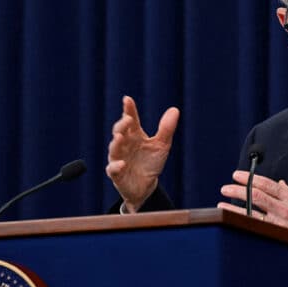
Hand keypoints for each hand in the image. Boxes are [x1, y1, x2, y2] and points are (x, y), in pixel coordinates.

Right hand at [105, 96, 178, 211]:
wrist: (146, 186)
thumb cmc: (151, 163)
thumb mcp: (162, 146)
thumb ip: (166, 129)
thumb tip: (174, 110)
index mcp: (135, 135)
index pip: (130, 119)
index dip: (128, 109)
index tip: (127, 100)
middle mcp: (124, 144)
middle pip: (119, 131)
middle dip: (122, 125)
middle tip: (128, 119)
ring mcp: (118, 158)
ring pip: (114, 148)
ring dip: (116, 143)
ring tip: (120, 137)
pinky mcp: (116, 174)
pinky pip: (113, 169)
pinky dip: (116, 166)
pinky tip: (122, 164)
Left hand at [217, 170, 287, 246]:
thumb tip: (279, 184)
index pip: (267, 184)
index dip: (250, 178)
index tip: (238, 175)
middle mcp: (285, 209)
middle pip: (256, 195)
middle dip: (238, 190)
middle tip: (227, 187)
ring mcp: (279, 224)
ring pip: (252, 213)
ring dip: (234, 207)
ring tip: (222, 203)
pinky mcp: (276, 235)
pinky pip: (255, 227)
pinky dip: (242, 222)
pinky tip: (232, 220)